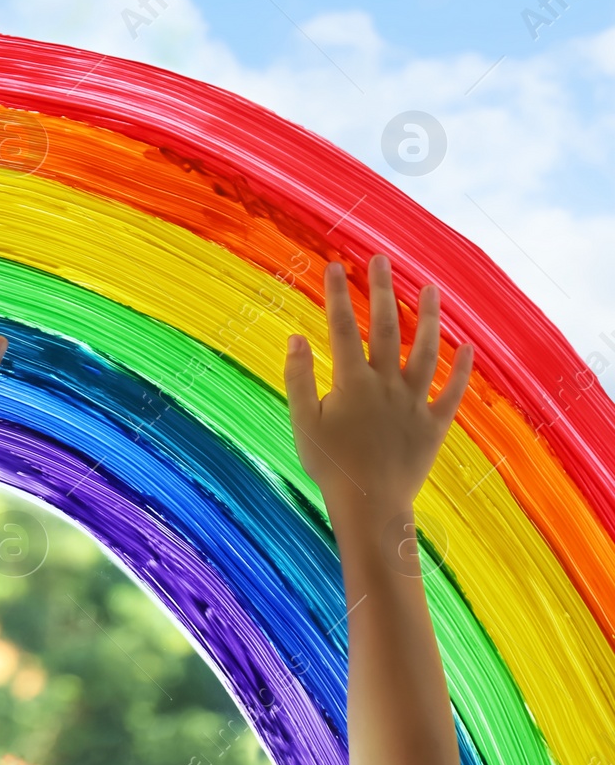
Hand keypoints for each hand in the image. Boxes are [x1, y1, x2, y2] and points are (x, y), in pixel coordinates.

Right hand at [283, 256, 472, 523]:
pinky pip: (452, 392)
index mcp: (351, 382)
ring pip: (425, 351)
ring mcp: (414, 402)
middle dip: (383, 290)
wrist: (370, 504)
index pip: (343, 327)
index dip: (338, 294)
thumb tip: (296, 337)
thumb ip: (298, 377)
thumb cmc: (329, 465)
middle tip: (381, 260)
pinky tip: (467, 347)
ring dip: (429, 316)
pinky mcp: (434, 424)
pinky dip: (462, 369)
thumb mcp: (302, 421)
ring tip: (430, 288)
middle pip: (387, 327)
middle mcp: (386, 384)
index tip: (335, 265)